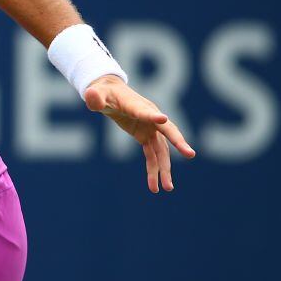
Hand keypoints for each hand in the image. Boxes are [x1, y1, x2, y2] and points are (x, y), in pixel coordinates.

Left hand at [84, 74, 195, 192]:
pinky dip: (154, 170)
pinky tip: (154, 186)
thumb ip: (94, 97)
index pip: (145, 111)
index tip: (163, 119)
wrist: (110, 92)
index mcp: (137, 105)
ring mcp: (150, 128)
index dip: (153, 116)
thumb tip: (90, 96)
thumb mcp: (96, 94)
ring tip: (168, 188)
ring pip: (162, 150)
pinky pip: (153, 156)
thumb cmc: (103, 92)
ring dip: (165, 169)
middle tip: (190, 154)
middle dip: (177, 142)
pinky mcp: (146, 137)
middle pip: (167, 131)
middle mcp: (150, 117)